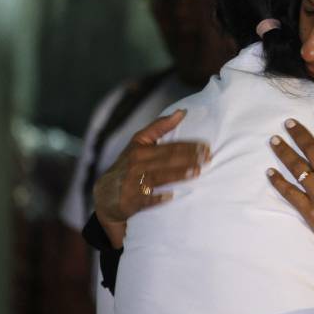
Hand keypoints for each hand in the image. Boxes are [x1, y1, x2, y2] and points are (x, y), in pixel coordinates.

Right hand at [93, 109, 209, 247]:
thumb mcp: (139, 144)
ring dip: (178, 174)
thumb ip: (160, 127)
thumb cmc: (128, 166)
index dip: (188, 146)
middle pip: (166, 160)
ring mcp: (132, 183)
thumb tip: (182, 112)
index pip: (169, 146)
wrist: (106, 197)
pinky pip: (146, 199)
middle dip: (189, 158)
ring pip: (158, 177)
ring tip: (196, 172)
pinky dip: (158, 198)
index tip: (206, 146)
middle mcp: (135, 165)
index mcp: (140, 149)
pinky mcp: (130, 201)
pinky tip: (172, 196)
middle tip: (208, 158)